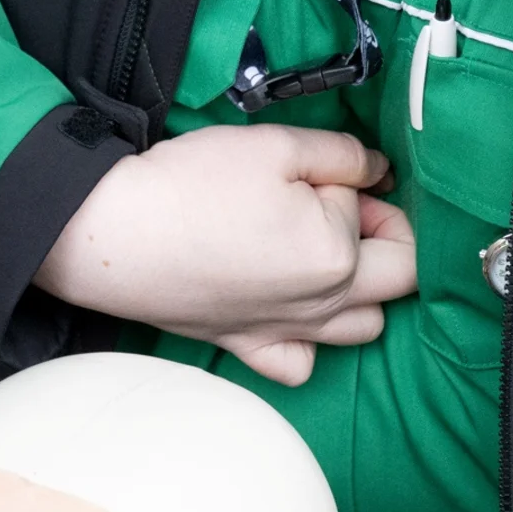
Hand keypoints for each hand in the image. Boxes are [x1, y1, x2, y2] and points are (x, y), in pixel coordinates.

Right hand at [35, 125, 415, 383]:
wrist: (115, 233)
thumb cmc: (193, 185)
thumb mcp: (276, 146)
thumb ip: (342, 156)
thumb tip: (378, 171)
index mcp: (338, 255)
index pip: (386, 219)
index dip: (369, 188)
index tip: (333, 174)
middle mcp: (322, 306)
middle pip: (397, 279)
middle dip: (385, 235)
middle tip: (336, 203)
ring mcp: (285, 332)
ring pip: (364, 328)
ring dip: (364, 290)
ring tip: (322, 252)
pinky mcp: (245, 346)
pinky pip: (299, 365)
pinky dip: (308, 343)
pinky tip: (290, 311)